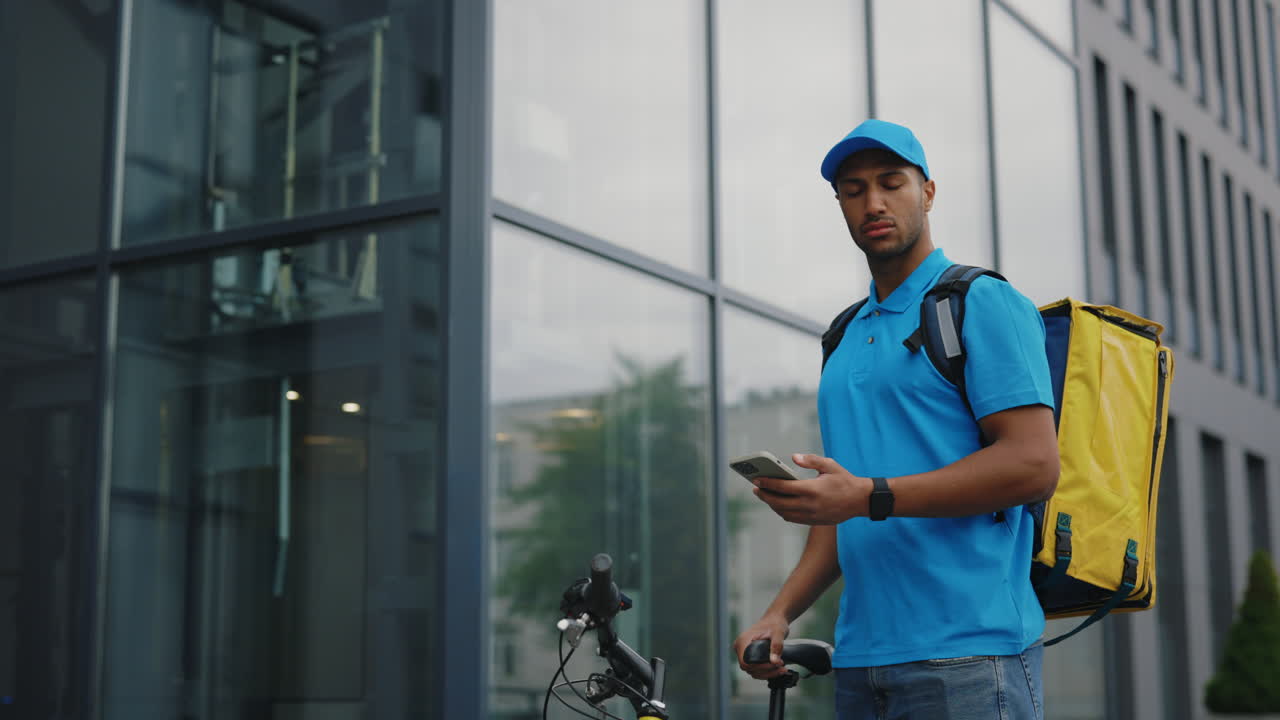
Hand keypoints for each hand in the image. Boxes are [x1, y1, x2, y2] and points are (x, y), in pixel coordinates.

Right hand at [732, 614, 790, 679]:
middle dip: (766, 671)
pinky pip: (755, 669)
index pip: (745, 662)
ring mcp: (744, 653)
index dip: (759, 667)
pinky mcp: (750, 656)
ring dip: (767, 673)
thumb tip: (774, 661)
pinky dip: (766, 672)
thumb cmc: (774, 623)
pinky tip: (777, 669)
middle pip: (749, 668)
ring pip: (752, 671)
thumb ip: (776, 646)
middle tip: (781, 667)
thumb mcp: (778, 632)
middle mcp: (741, 647)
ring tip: (781, 669)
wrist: (775, 620)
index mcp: (743, 640)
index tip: (774, 664)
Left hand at [752, 454, 872, 524]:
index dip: (767, 483)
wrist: (861, 501)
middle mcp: (810, 505)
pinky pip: (793, 519)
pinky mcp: (814, 521)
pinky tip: (779, 504)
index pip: (783, 487)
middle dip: (765, 496)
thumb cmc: (844, 480)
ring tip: (765, 495)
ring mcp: (812, 515)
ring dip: (772, 505)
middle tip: (756, 489)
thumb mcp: (830, 465)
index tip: (756, 479)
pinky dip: (783, 512)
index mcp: (812, 489)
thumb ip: (811, 460)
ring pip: (784, 513)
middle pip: (779, 503)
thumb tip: (794, 457)